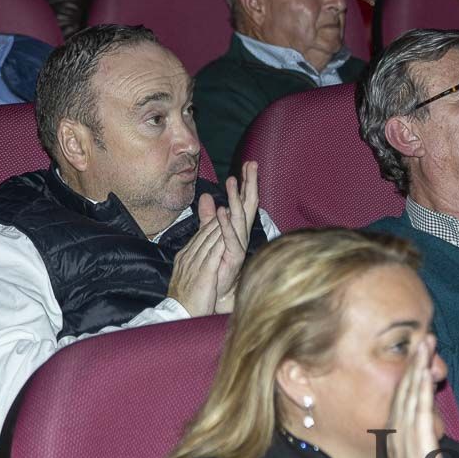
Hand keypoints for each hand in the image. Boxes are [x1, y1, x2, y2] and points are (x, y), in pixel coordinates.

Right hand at [167, 195, 225, 316]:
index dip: (214, 221)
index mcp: (185, 256)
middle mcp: (189, 256)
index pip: (201, 234)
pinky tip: (232, 231)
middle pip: (207, 232)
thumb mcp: (188, 277)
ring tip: (235, 209)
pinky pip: (215, 252)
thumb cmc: (185, 300)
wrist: (177, 315)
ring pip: (211, 238)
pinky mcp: (204, 272)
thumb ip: (195, 263)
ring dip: (223, 223)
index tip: (226, 209)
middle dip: (221, 216)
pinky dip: (223, 240)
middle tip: (234, 201)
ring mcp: (195, 263)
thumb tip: (203, 258)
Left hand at [200, 162, 259, 312]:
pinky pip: (231, 238)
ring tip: (233, 181)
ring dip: (237, 198)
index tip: (248, 164)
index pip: (244, 201)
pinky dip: (227, 224)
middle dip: (250, 184)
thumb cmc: (213, 265)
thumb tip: (207, 197)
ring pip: (240, 218)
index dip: (246, 183)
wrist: (211, 293)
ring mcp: (239, 245)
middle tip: (252, 164)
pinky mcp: (233, 257)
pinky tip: (223, 211)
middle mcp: (242, 234)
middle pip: (248, 205)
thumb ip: (208, 216)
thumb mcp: (208, 234)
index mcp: (237, 228)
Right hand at [383, 338, 448, 457]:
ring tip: (424, 343)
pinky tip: (424, 372)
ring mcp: (405, 433)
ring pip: (411, 392)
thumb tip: (429, 428)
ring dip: (417, 366)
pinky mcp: (417, 440)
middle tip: (423, 336)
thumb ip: (421, 439)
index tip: (419, 351)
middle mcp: (397, 428)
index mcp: (397, 432)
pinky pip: (419, 408)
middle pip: (405, 387)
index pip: (404, 395)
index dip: (411, 371)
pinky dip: (420, 387)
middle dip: (414, 361)